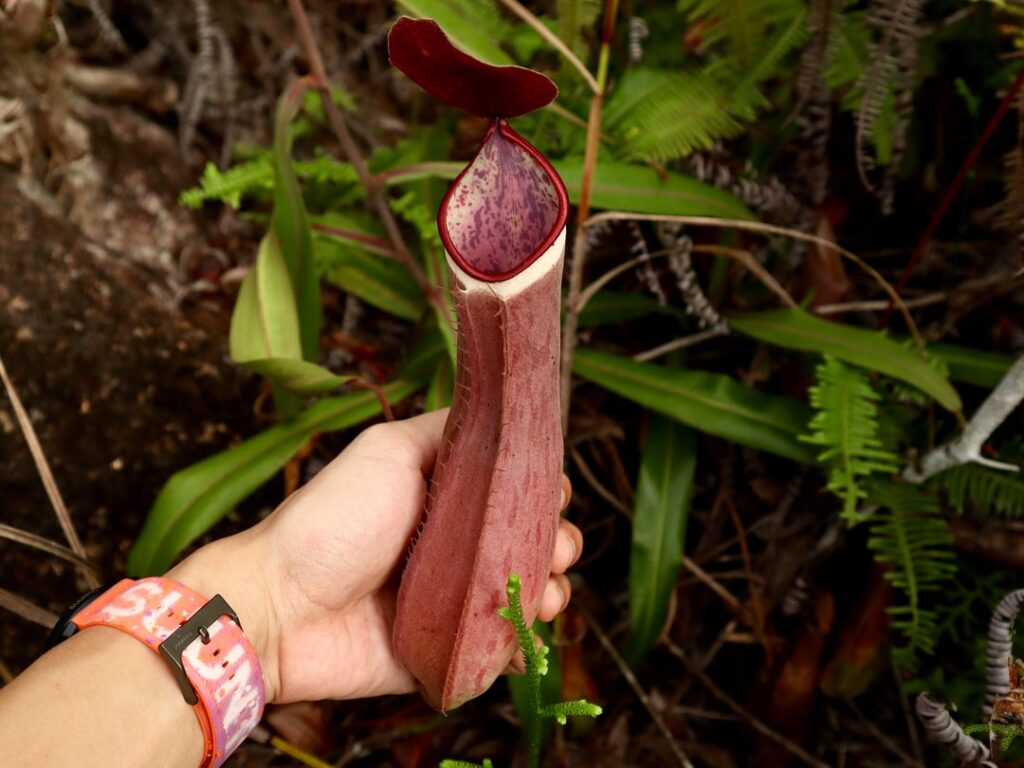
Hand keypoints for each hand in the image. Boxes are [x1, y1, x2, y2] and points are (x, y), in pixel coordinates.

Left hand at [171, 409, 582, 703]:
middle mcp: (457, 547)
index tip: (551, 496)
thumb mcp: (388, 450)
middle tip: (552, 550)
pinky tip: (527, 632)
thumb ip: (446, 432)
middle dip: (558, 543)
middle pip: (533, 542)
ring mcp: (456, 601)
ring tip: (545, 594)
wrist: (282, 608)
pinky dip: (525, 643)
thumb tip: (499, 422)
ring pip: (528, 595)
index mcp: (448, 498)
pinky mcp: (450, 650)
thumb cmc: (331, 521)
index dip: (544, 492)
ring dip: (552, 592)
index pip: (517, 492)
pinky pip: (504, 648)